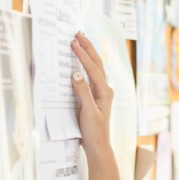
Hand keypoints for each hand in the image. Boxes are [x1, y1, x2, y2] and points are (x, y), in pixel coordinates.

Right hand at [69, 31, 113, 155]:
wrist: (97, 146)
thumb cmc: (94, 131)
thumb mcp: (87, 112)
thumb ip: (82, 92)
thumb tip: (75, 73)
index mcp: (105, 92)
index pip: (93, 69)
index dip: (83, 55)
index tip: (73, 43)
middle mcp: (105, 90)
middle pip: (97, 63)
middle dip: (88, 47)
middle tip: (78, 33)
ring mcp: (100, 93)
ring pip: (95, 68)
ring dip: (87, 53)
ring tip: (80, 41)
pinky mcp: (94, 97)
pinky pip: (90, 76)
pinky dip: (84, 65)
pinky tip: (78, 61)